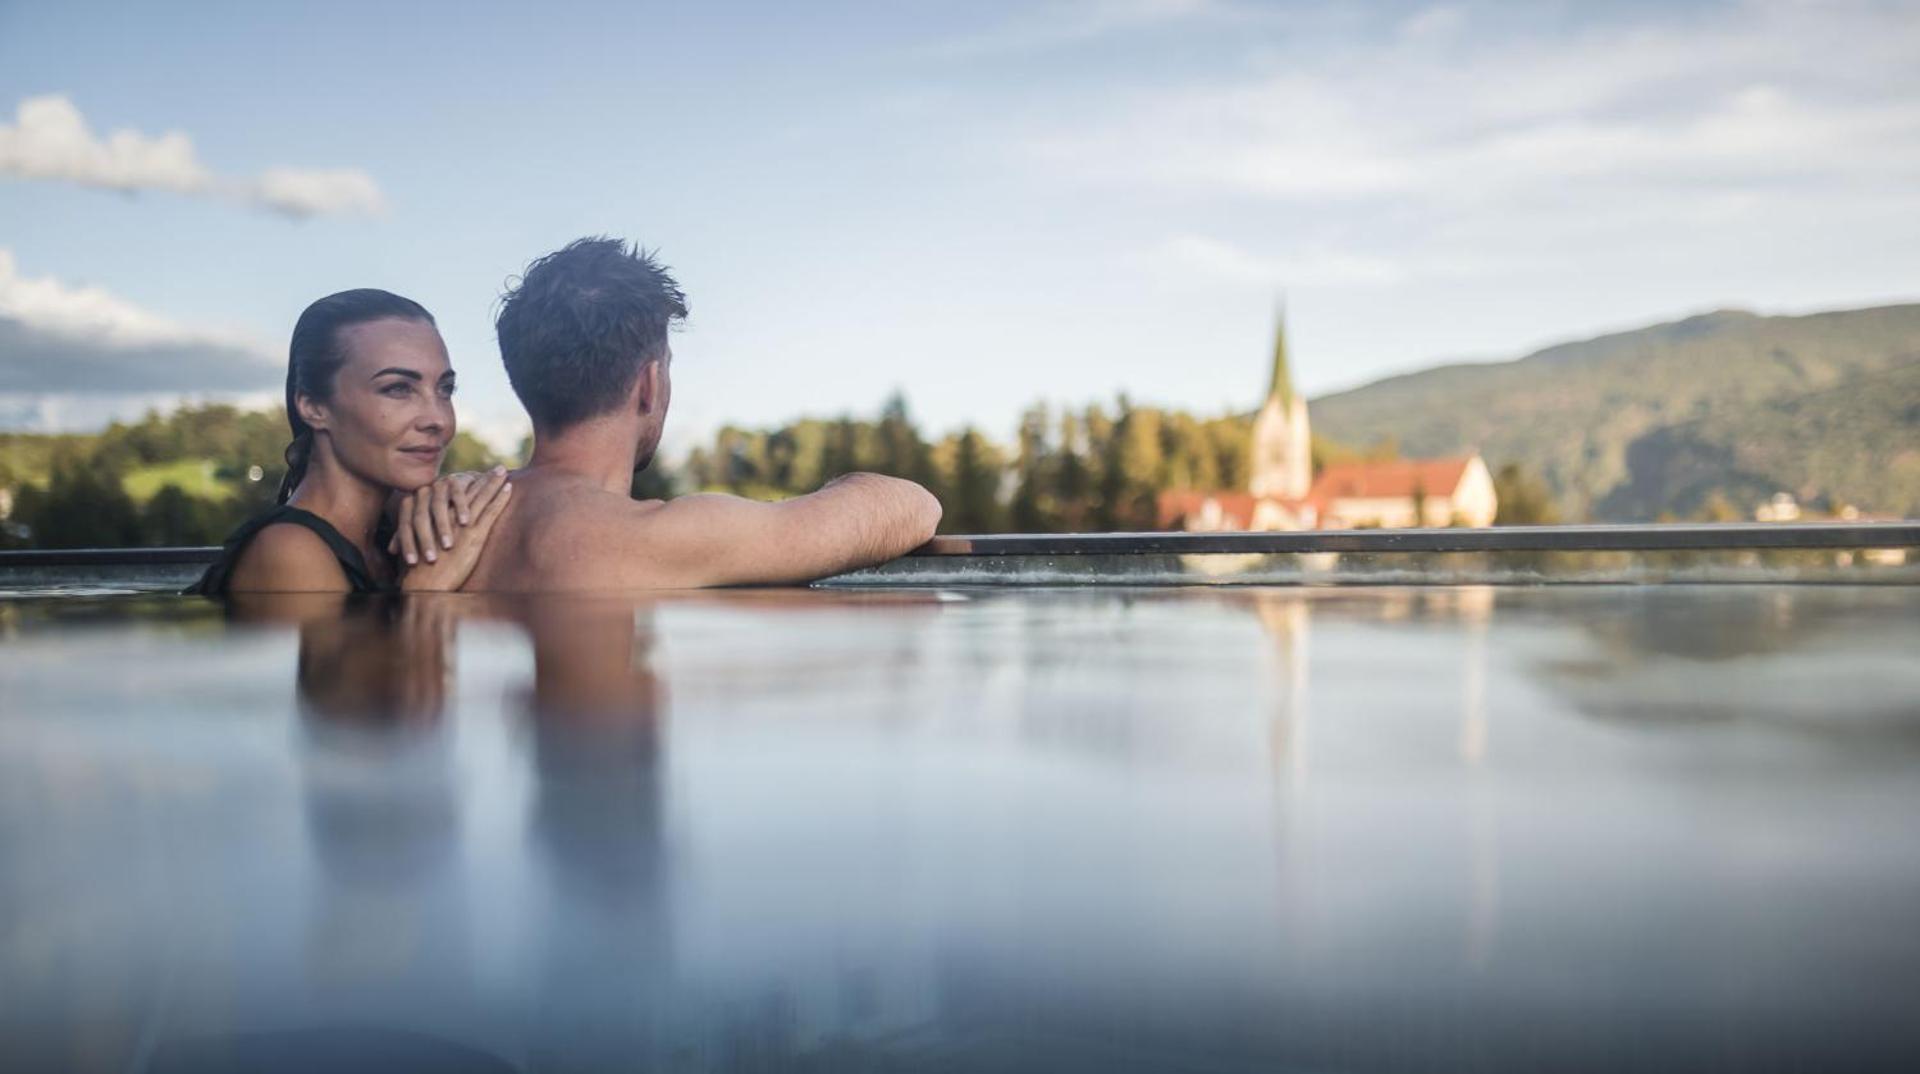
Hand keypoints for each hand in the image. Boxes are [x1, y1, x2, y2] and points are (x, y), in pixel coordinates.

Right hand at [397, 468, 512, 591]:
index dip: (469, 487)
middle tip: (497, 466)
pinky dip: (499, 498)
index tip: (479, 476)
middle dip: (484, 479)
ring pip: (480, 497)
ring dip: (493, 483)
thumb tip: (442, 542)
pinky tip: (508, 488)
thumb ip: (435, 540)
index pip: (456, 499)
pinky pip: (489, 511)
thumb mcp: (428, 550)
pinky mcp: (473, 536)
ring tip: (504, 470)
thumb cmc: (424, 572)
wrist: (424, 583)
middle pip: (470, 493)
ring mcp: (463, 526)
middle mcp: (451, 519)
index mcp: (440, 520)